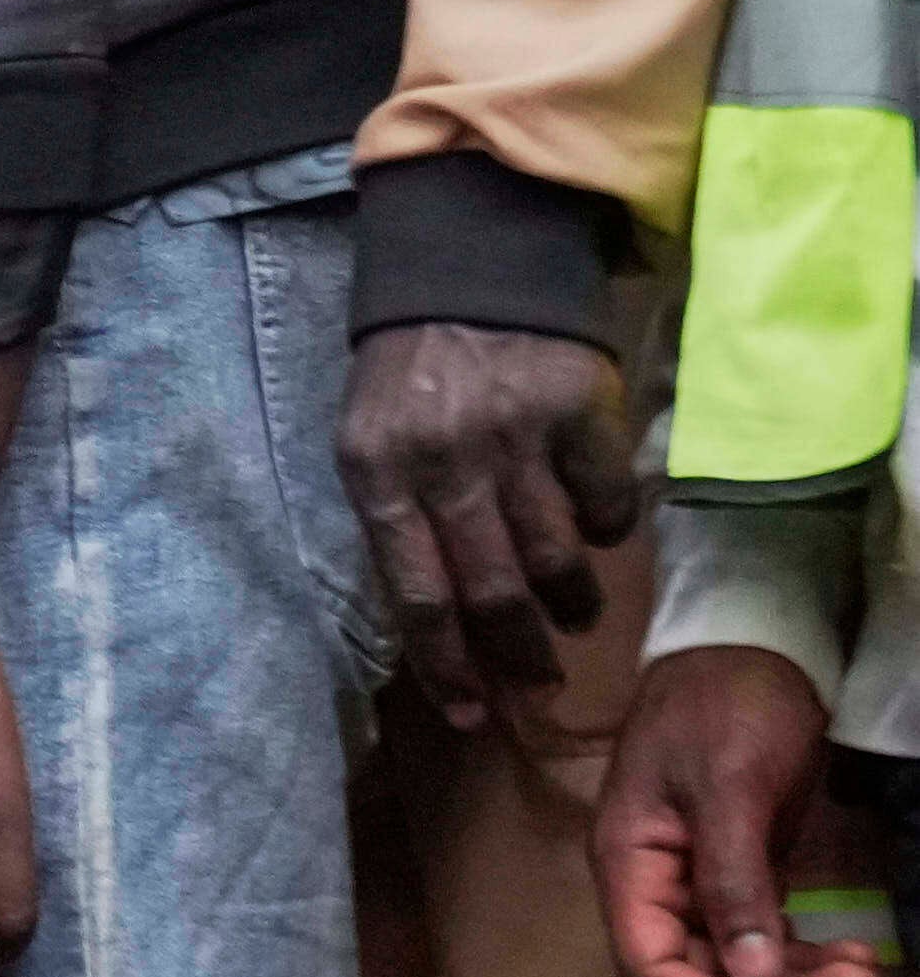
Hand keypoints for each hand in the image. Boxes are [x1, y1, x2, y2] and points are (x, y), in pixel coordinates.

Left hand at [343, 321, 646, 730]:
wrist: (469, 262)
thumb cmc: (410, 372)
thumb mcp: (369, 440)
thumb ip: (398, 519)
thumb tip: (441, 621)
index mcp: (376, 473)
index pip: (414, 594)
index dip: (446, 664)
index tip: (471, 714)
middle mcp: (445, 461)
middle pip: (492, 590)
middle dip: (518, 653)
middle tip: (538, 683)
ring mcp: (517, 436)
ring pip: (555, 557)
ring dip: (568, 603)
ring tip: (572, 616)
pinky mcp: (582, 411)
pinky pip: (606, 502)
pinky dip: (607, 531)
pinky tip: (598, 536)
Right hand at [598, 641, 889, 976]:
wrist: (752, 643)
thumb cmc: (725, 705)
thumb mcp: (730, 789)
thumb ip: (735, 885)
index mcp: (630, 865)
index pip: (652, 968)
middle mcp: (658, 883)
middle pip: (701, 974)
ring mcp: (698, 877)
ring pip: (742, 961)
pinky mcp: (742, 867)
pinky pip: (768, 934)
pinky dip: (808, 955)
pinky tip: (853, 959)